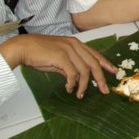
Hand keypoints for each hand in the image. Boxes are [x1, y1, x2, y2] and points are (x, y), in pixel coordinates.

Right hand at [0, 34, 116, 98]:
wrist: (24, 47)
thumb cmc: (39, 53)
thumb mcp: (59, 58)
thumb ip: (70, 66)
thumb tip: (77, 78)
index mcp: (76, 44)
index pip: (95, 54)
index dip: (106, 63)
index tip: (114, 71)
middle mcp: (75, 45)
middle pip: (94, 63)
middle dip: (101, 78)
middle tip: (104, 90)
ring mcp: (69, 50)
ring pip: (84, 70)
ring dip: (84, 85)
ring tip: (80, 95)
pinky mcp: (61, 57)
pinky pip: (72, 73)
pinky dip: (72, 83)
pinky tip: (69, 89)